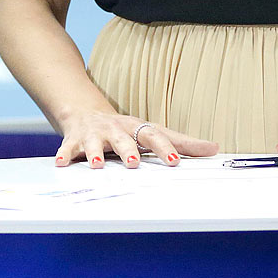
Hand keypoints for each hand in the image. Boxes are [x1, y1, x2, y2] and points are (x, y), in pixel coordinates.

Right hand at [55, 112, 217, 168]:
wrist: (85, 112)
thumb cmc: (125, 129)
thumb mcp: (152, 132)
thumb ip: (182, 143)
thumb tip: (214, 149)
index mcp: (136, 128)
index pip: (153, 135)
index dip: (163, 147)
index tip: (173, 160)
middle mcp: (116, 129)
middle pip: (123, 138)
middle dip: (127, 150)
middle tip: (133, 163)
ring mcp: (94, 134)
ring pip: (94, 143)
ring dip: (95, 153)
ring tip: (97, 165)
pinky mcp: (75, 140)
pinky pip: (68, 147)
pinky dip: (65, 154)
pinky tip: (62, 163)